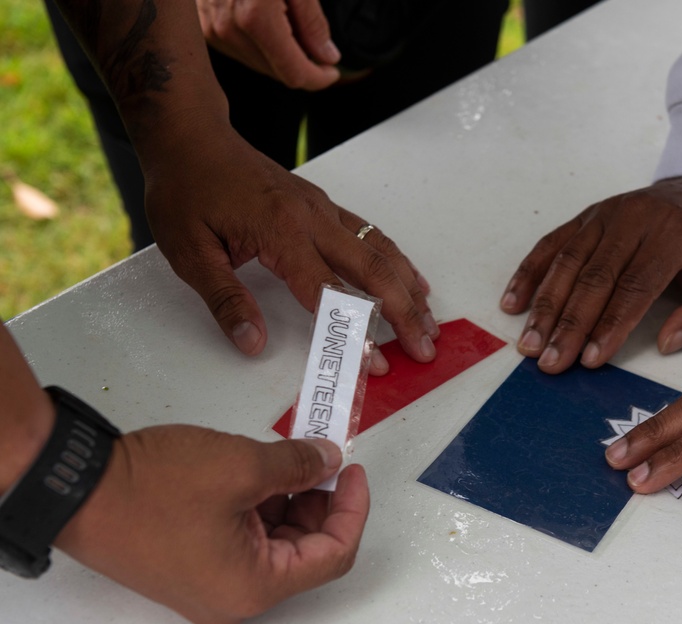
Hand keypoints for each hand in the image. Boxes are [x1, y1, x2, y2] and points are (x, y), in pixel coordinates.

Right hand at [56, 427, 368, 623]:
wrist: (74, 487)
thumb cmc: (149, 487)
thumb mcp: (242, 465)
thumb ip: (298, 465)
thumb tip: (329, 461)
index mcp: (253, 587)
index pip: (332, 556)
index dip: (352, 510)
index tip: (353, 472)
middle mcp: (233, 598)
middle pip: (304, 552)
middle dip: (319, 501)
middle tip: (321, 457)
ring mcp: (209, 586)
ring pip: (275, 543)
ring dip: (289, 499)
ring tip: (286, 457)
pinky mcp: (192, 566)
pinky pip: (245, 540)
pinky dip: (260, 506)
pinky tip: (259, 471)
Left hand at [143, 119, 437, 366]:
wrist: (193, 137)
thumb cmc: (187, 191)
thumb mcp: (190, 252)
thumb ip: (225, 300)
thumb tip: (252, 343)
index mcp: (280, 231)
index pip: (327, 292)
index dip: (353, 332)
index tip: (376, 364)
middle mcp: (313, 218)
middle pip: (373, 270)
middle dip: (404, 313)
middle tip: (425, 349)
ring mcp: (323, 209)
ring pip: (381, 251)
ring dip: (409, 289)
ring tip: (430, 323)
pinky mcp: (325, 206)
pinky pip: (372, 234)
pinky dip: (398, 262)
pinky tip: (413, 282)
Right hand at [198, 0, 340, 89]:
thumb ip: (312, 22)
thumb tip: (326, 58)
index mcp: (255, 18)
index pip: (294, 74)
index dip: (318, 78)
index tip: (332, 70)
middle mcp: (227, 29)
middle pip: (276, 73)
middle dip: (302, 65)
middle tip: (318, 47)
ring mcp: (211, 29)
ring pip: (257, 64)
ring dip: (280, 55)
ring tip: (292, 25)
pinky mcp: (203, 25)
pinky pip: (238, 49)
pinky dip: (260, 44)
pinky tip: (270, 23)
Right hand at [500, 175, 681, 373]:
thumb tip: (668, 344)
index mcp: (676, 235)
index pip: (636, 285)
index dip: (611, 325)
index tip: (590, 360)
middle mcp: (635, 219)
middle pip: (594, 276)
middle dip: (569, 324)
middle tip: (549, 362)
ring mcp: (606, 214)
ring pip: (567, 262)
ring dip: (544, 306)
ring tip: (528, 344)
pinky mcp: (587, 216)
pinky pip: (552, 244)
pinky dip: (530, 274)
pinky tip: (512, 303)